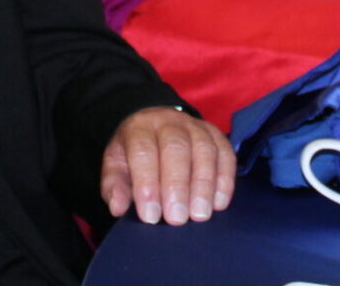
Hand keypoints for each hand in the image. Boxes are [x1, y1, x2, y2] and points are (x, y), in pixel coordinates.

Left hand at [101, 106, 235, 225]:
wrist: (155, 126)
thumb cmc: (134, 153)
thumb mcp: (116, 166)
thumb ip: (114, 186)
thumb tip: (118, 207)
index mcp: (139, 127)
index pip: (143, 151)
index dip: (147, 183)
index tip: (150, 216)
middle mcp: (169, 121)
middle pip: (176, 148)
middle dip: (177, 186)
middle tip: (177, 218)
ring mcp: (196, 126)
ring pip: (204, 150)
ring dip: (204, 185)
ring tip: (199, 215)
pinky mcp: (216, 135)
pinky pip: (226, 154)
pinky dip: (225, 179)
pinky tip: (219, 203)